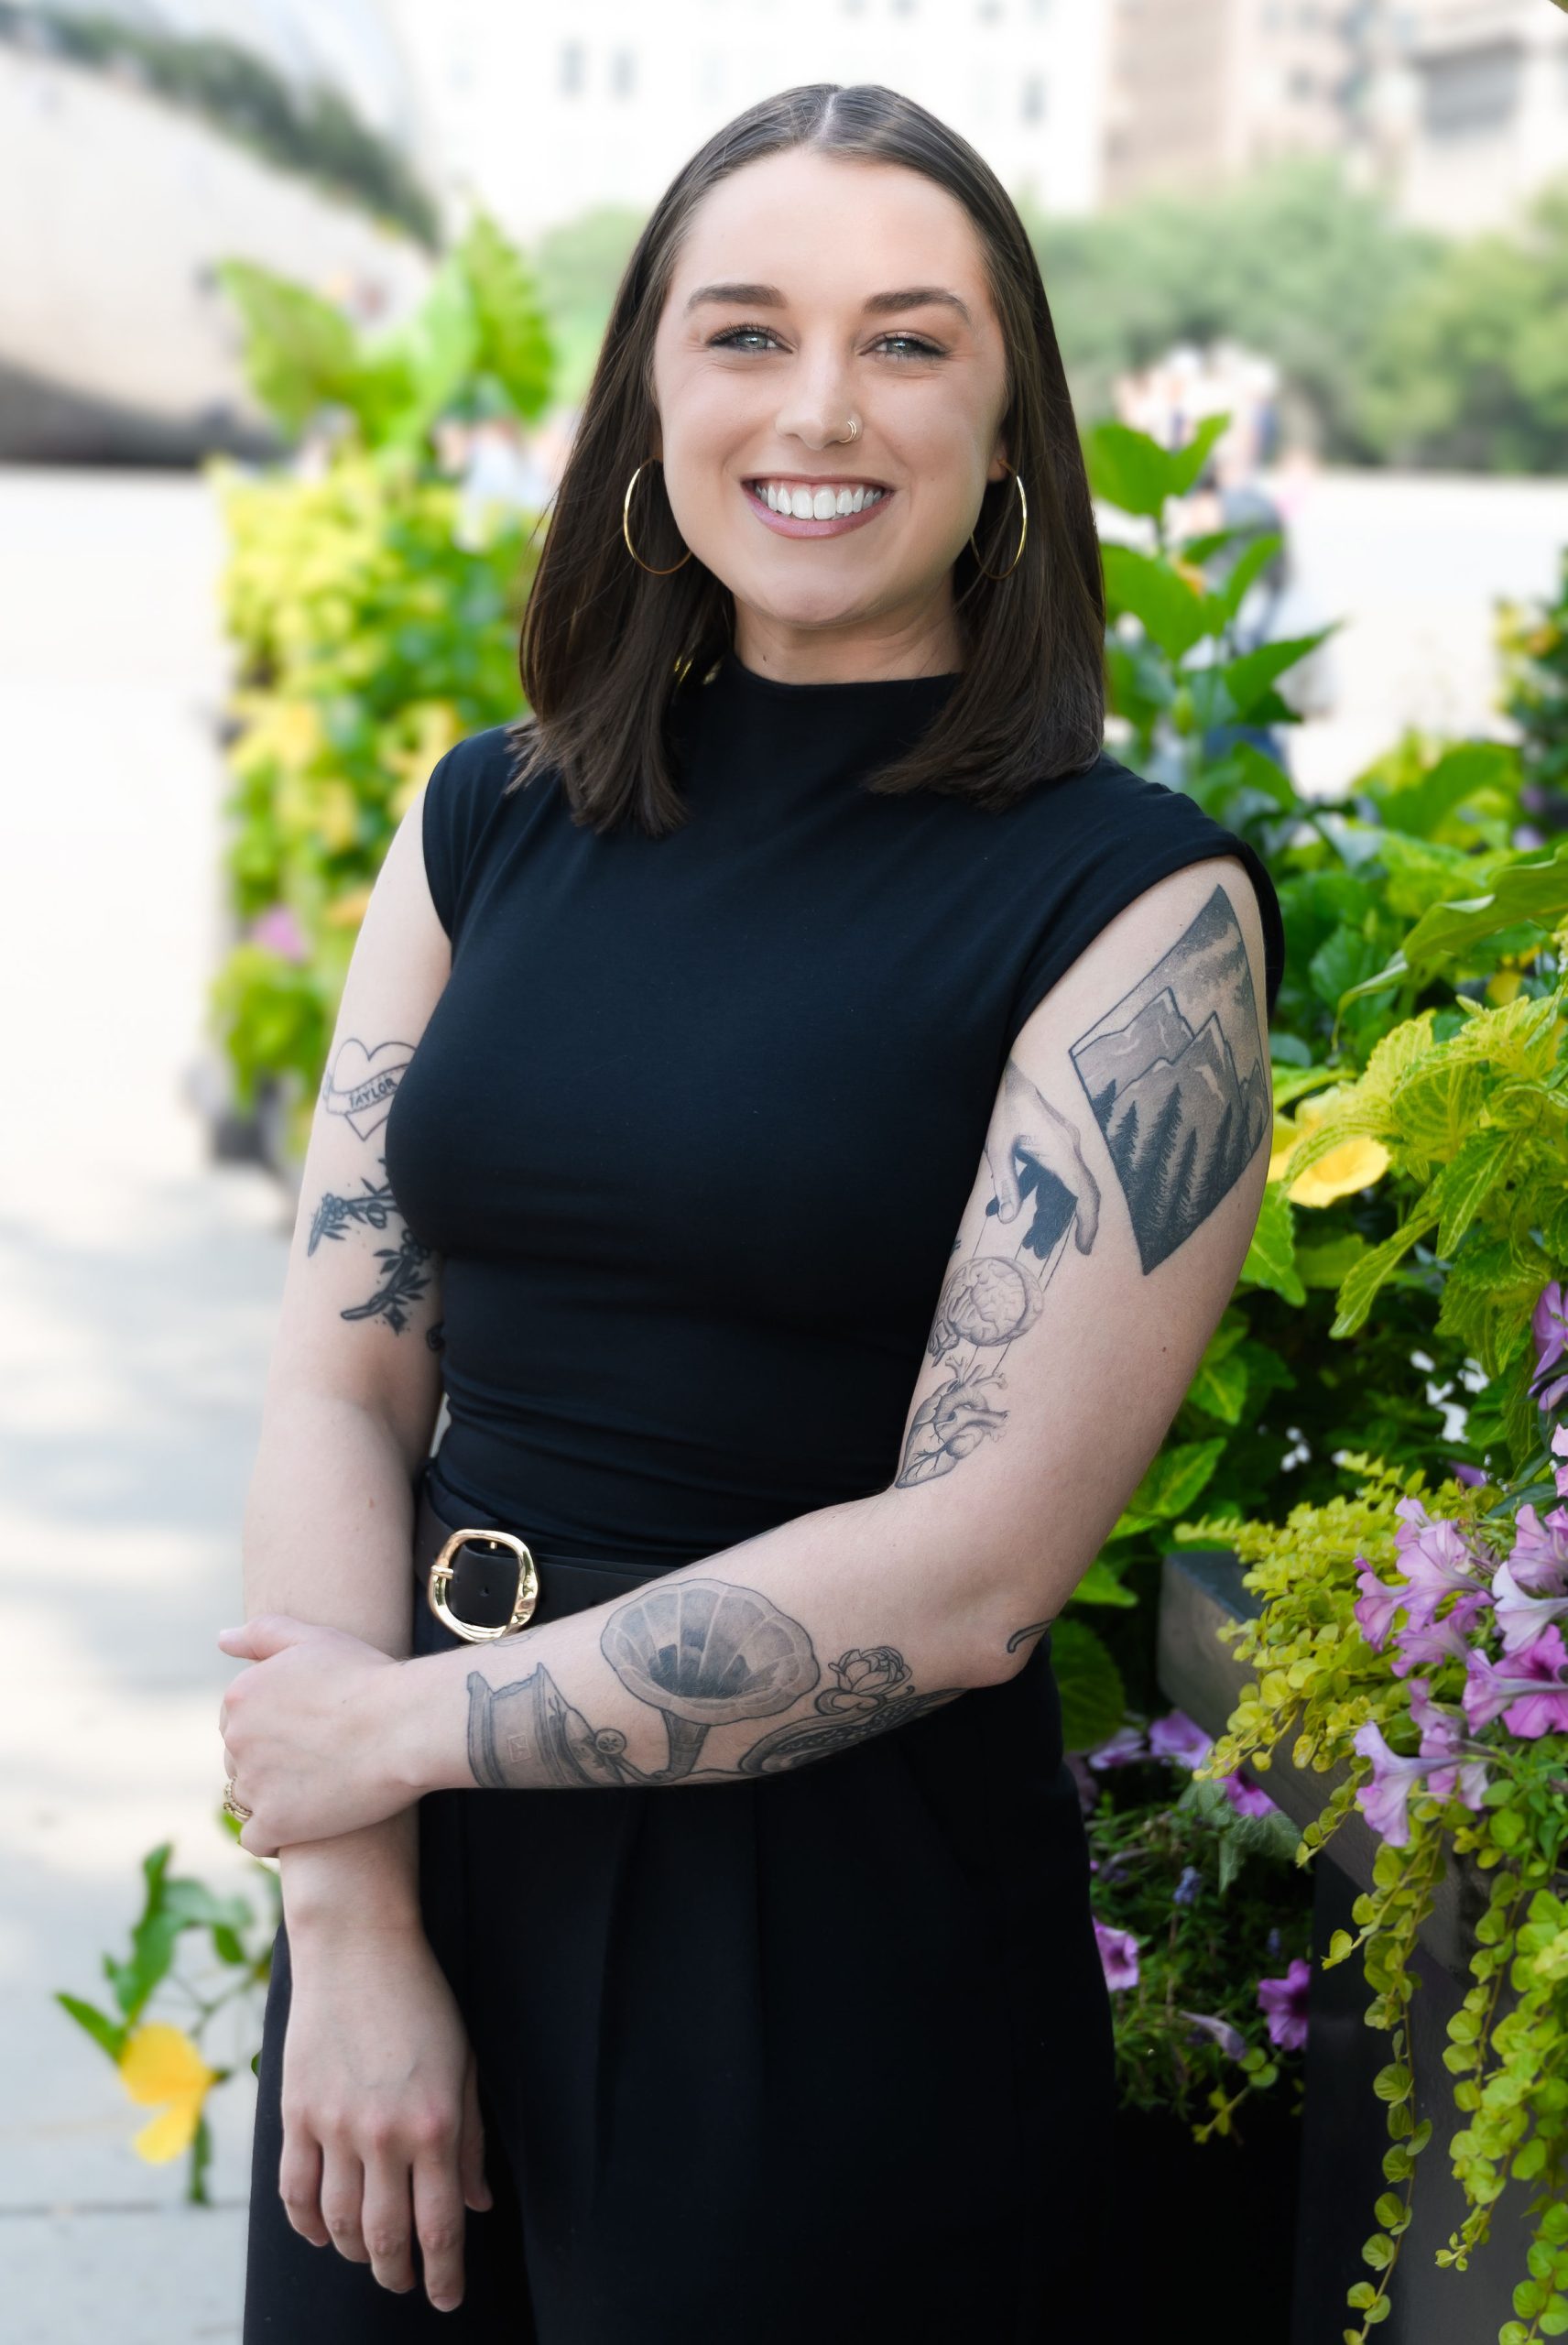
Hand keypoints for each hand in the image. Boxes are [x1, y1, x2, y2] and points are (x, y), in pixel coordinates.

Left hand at [217, 1616, 410, 1856]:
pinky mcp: (275, 1822)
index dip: (273, 1726)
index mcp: (240, 1695)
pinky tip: (306, 1824)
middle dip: (270, 1762)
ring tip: (320, 1789)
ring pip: (248, 1798)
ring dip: (275, 1797)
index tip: (308, 1730)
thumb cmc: (367, 1677)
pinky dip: (276, 1835)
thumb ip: (262, 1634)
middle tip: (319, 1758)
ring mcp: (253, 1784)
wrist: (406, 1725)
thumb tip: (221, 1639)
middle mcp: (236, 1739)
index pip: (238, 1720)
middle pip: (240, 1760)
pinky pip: (258, 1839)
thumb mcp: (315, 1639)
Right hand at [278, 1920, 492, 2311]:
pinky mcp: (295, 2114)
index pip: (440, 2227)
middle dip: (399, 2274)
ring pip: (339, 2224)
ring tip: (370, 2258)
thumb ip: (469, 2141)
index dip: (443, 2276)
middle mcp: (383, 2135)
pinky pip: (295, 2192)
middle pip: (385, 2238)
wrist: (359, 1947)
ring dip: (355, 2254)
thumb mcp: (464, 2066)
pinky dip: (307, 2225)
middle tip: (407, 2283)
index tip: (446, 2300)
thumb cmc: (424, 2002)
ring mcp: (334, 2126)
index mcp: (435, 2124)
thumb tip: (479, 2205)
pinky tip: (321, 2235)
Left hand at [985, 1058, 1100, 1252]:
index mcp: (1062, 1151)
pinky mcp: (1058, 1144)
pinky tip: (1028, 1213)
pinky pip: (1059, 1176)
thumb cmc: (1006, 1107)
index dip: (1088, 1222)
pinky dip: (1047, 1196)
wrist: (1015, 1075)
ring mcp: (1067, 1145)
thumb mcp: (998, 1146)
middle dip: (1068, 1225)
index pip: (1085, 1192)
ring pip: (1067, 1188)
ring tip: (1034, 1242)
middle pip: (1079, 1194)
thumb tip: (1007, 1218)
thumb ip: (1005, 1182)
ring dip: (1052, 1213)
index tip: (1084, 1247)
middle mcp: (1071, 1149)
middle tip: (1051, 1251)